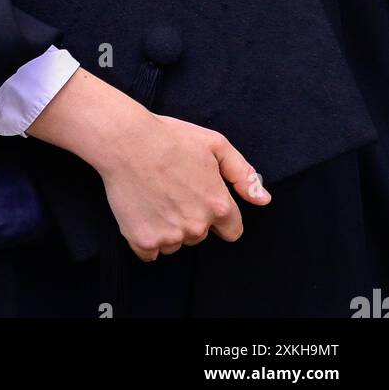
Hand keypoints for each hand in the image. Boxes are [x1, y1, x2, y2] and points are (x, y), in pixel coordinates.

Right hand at [26, 68, 270, 260]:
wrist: (126, 140)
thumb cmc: (170, 137)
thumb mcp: (215, 144)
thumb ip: (243, 174)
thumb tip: (263, 200)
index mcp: (218, 206)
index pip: (232, 231)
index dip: (218, 214)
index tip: (201, 199)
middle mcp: (197, 226)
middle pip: (200, 236)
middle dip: (190, 217)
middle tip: (172, 188)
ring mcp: (169, 236)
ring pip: (175, 244)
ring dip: (167, 227)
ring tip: (154, 195)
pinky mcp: (143, 241)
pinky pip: (150, 252)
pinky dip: (146, 237)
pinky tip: (141, 211)